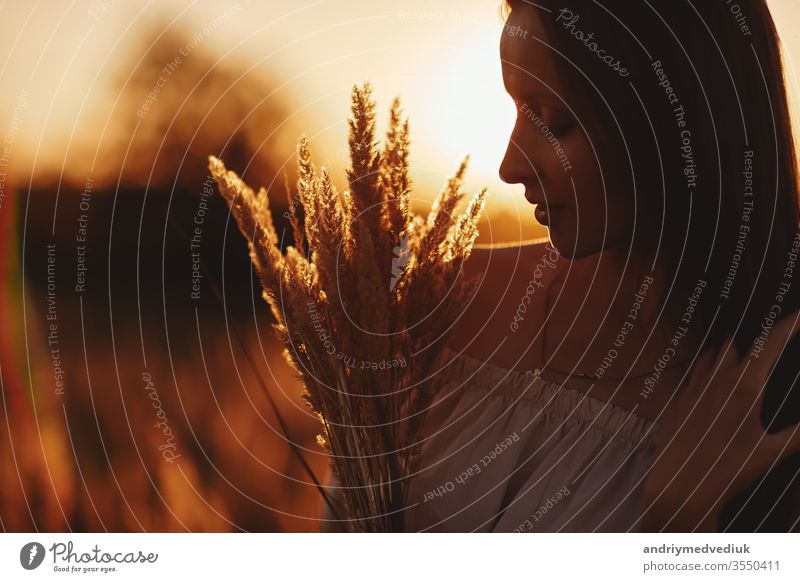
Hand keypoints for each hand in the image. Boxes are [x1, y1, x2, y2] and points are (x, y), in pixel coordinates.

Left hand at [641, 311, 799, 531]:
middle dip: (752, 344)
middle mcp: (716, 379)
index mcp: (744, 385)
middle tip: (767, 349)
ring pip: (711, 357)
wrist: (681, 485)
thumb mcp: (774, 452)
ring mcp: (692, 387)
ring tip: (741, 365)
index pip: (769, 343)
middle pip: (736, 345)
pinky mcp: (677, 400)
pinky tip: (712, 390)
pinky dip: (706, 376)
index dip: (787, 326)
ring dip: (727, 357)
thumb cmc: (730, 470)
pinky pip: (693, 377)